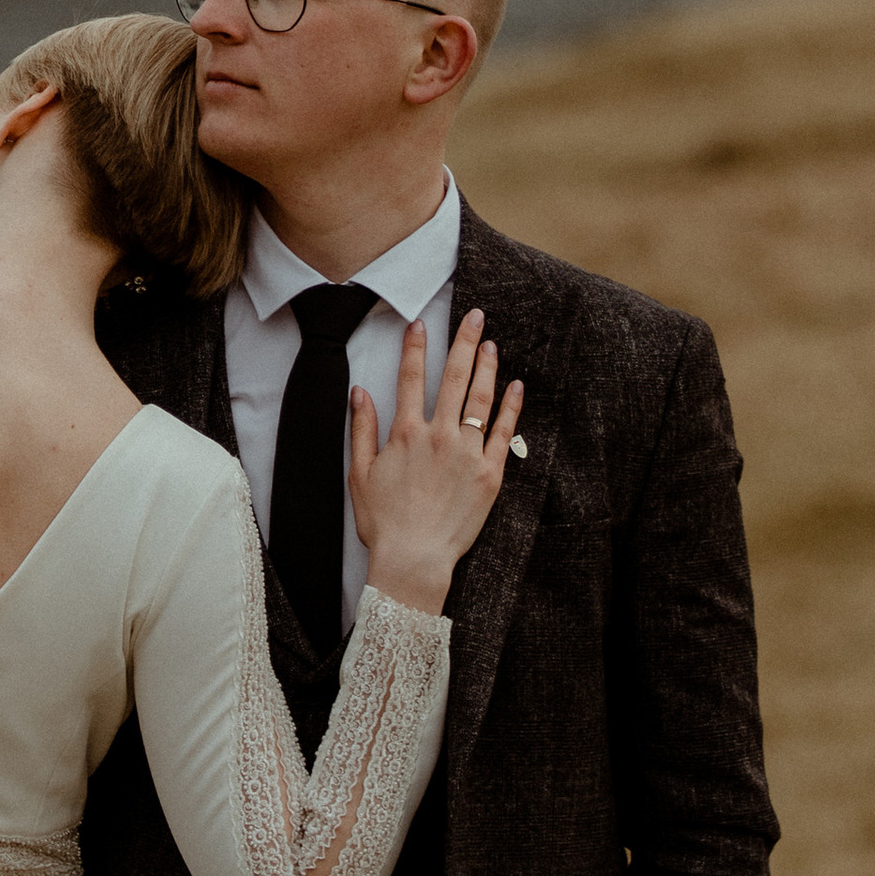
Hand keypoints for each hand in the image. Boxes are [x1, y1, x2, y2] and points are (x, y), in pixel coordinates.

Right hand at [348, 311, 524, 616]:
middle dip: (463, 341)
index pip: (410, 378)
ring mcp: (467, 453)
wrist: (414, 560)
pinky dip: (510, 406)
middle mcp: (439, 436)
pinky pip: (503, 433)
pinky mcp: (490, 474)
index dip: (415, 347)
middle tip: (474, 315)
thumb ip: (361, 429)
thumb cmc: (384, 522)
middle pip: (453, 378)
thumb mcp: (359, 474)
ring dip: (486, 366)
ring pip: (480, 399)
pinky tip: (515, 385)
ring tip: (490, 343)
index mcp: (406, 434)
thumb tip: (360, 392)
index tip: (420, 323)